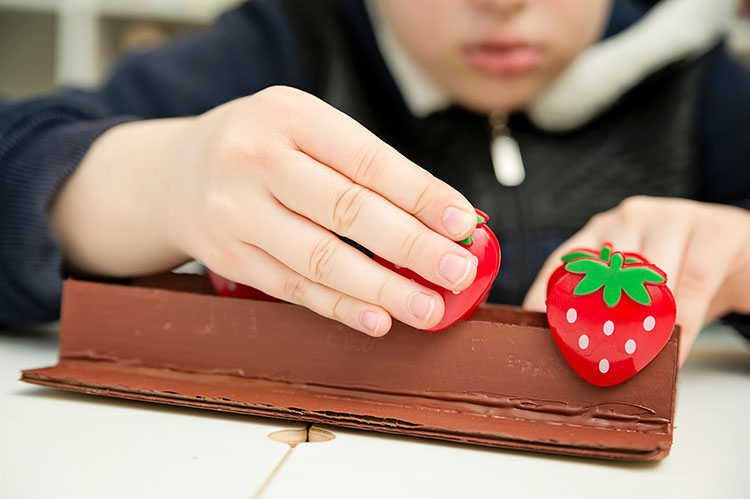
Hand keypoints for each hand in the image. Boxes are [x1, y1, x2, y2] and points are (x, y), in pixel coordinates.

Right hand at [52, 86, 478, 335]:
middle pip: (346, 210)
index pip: (367, 160)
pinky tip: (377, 319)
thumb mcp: (305, 130)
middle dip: (412, 246)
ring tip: (429, 308)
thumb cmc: (263, 148)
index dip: (421, 195)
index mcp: (288, 115)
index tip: (464, 223)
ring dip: (381, 289)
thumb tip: (442, 219)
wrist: (176, 173)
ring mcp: (234, 210)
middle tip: (458, 272)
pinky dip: (339, 307)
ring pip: (319, 257)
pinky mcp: (227, 256)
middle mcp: (255, 158)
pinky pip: (292, 287)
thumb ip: (363, 168)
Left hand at [523, 196, 749, 363]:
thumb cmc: (686, 270)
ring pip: (645, 285)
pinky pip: (689, 292)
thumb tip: (578, 354)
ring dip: (639, 331)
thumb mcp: (642, 282)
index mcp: (602, 230)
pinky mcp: (712, 234)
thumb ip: (612, 304)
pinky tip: (672, 355)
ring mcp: (671, 219)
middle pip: (601, 276)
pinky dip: (679, 330)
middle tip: (588, 361)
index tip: (531, 336)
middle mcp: (628, 218)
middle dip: (593, 323)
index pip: (560, 264)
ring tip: (631, 366)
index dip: (543, 301)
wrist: (748, 250)